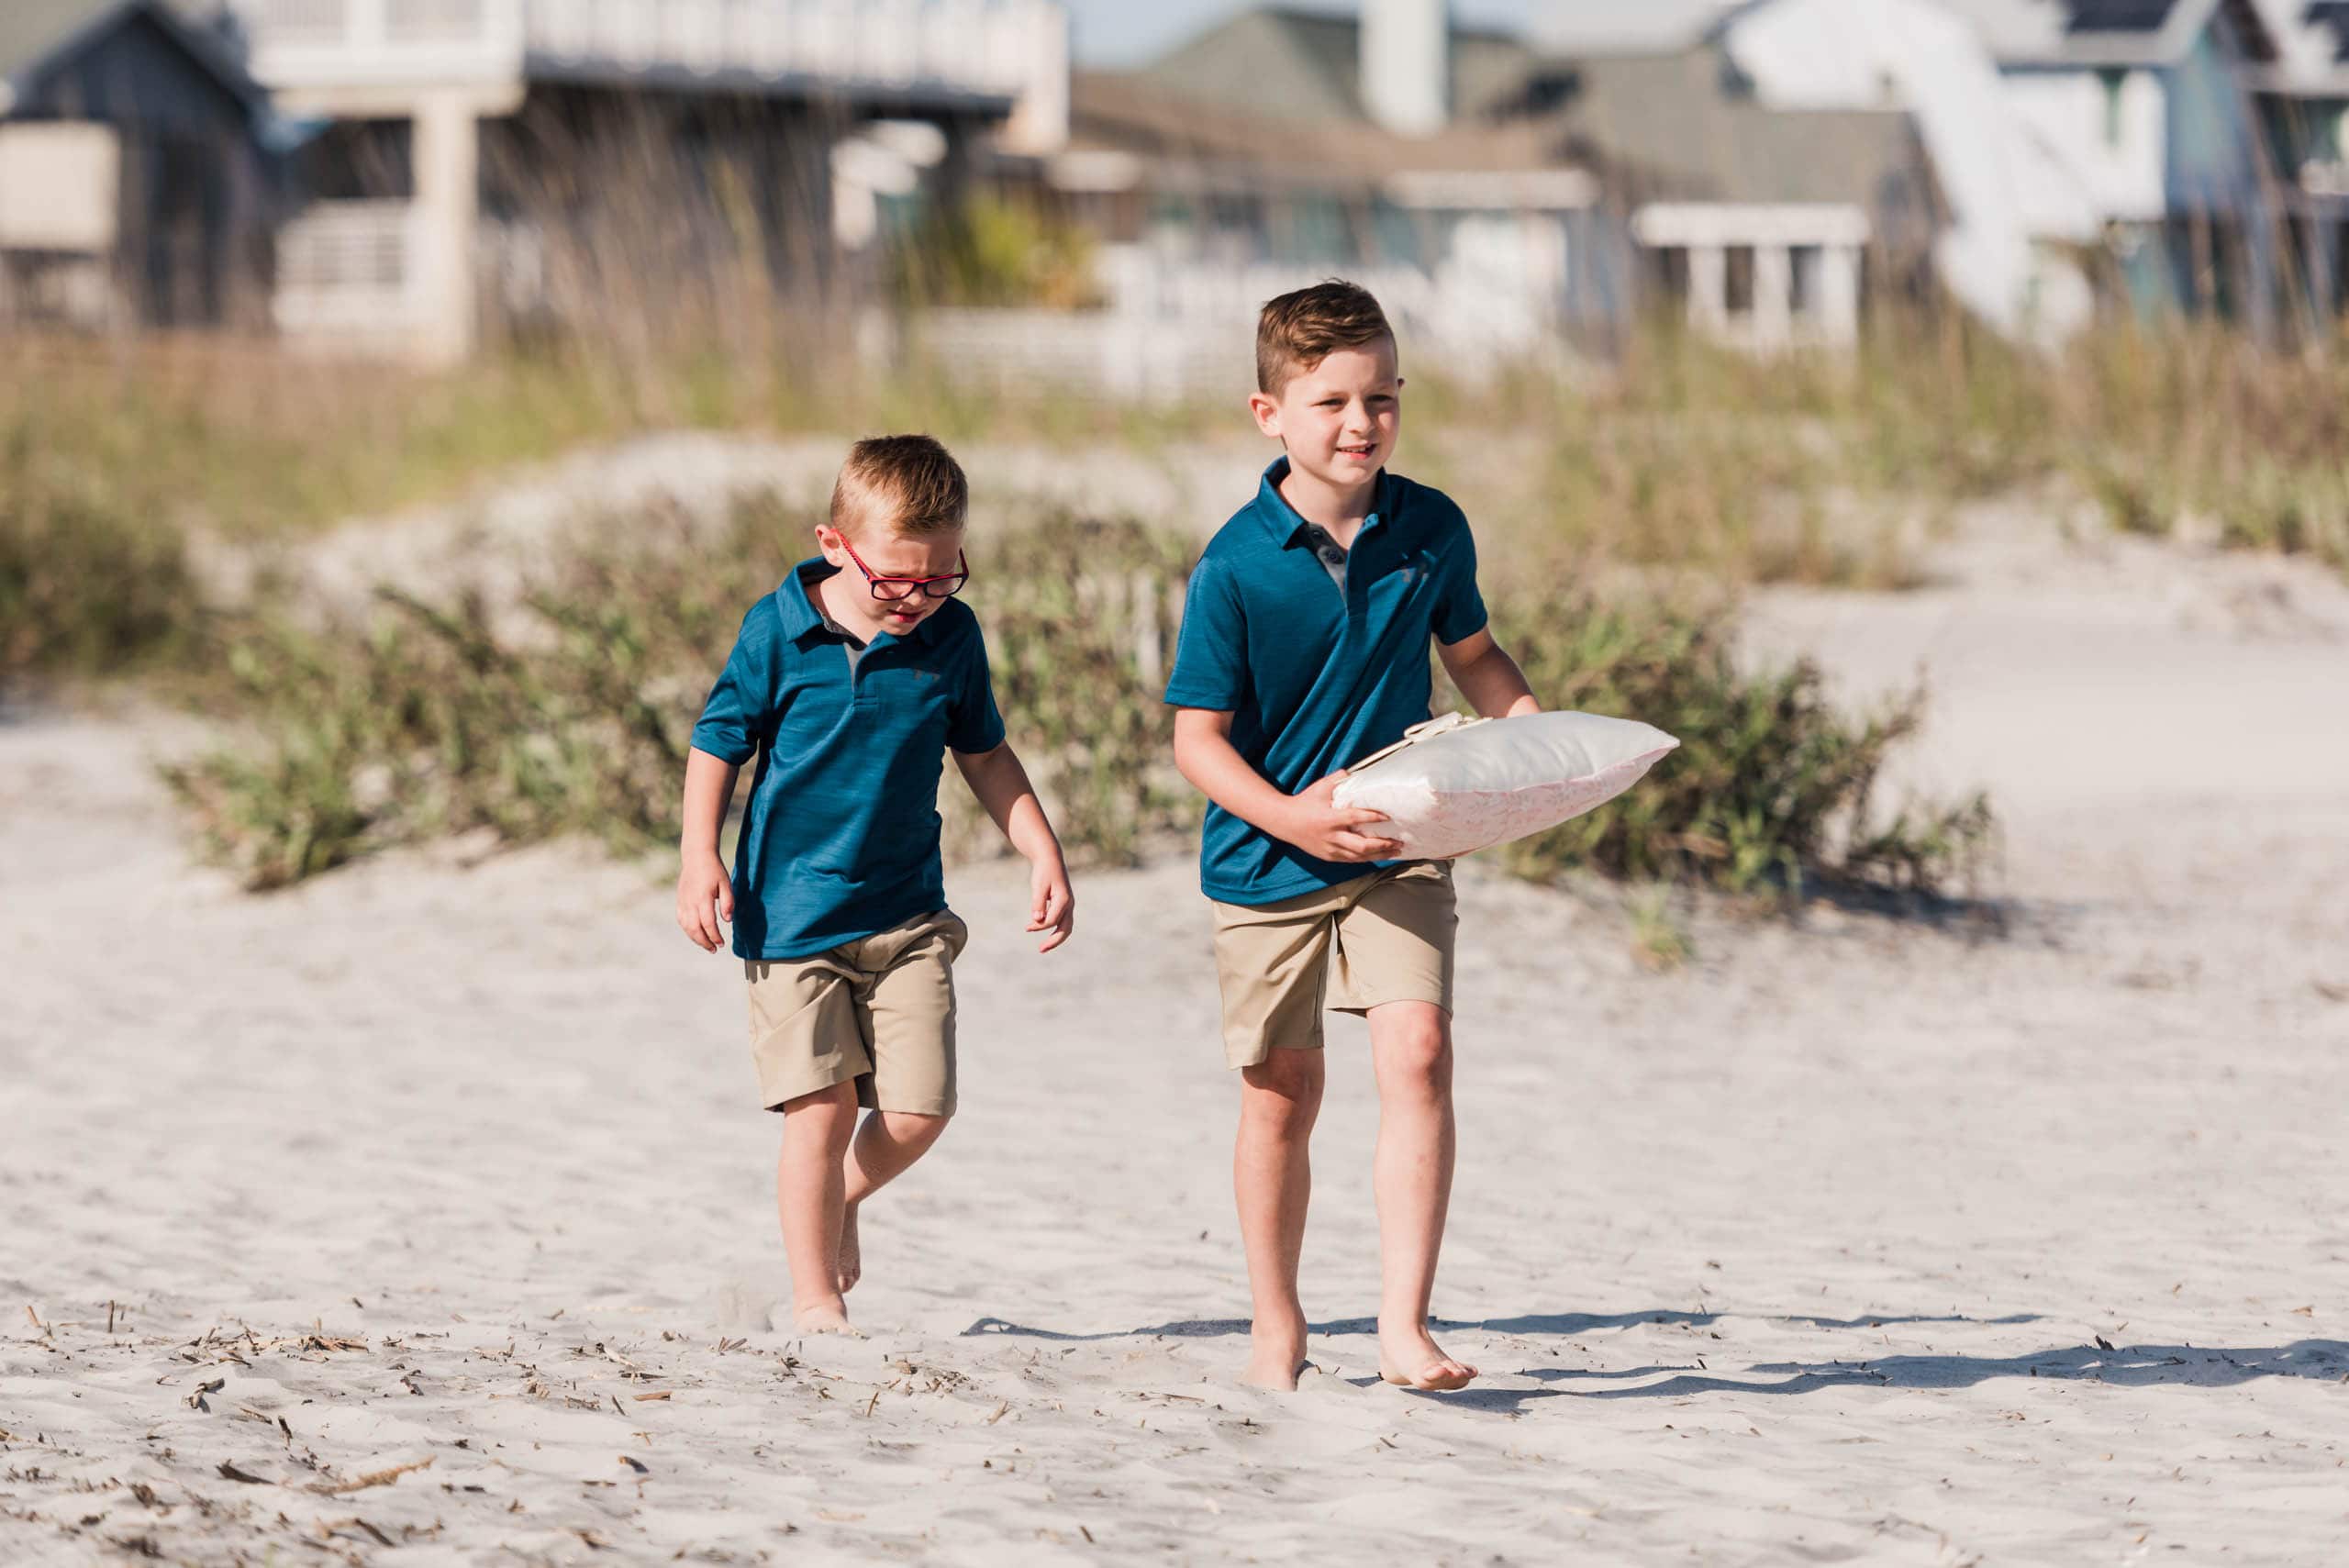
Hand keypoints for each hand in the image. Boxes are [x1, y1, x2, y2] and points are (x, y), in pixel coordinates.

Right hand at [676, 849, 733, 951]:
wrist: (697, 856)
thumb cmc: (714, 870)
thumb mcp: (726, 884)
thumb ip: (728, 903)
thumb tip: (728, 921)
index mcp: (703, 898)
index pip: (708, 923)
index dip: (715, 936)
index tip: (722, 944)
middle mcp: (691, 902)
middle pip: (695, 929)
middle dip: (704, 942)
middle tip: (714, 949)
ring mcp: (683, 901)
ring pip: (686, 926)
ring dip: (695, 938)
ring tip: (706, 944)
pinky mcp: (679, 900)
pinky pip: (681, 920)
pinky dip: (688, 930)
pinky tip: (696, 933)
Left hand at [1027, 854, 1074, 952]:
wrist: (1050, 858)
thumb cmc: (1043, 871)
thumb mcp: (1038, 886)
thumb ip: (1038, 903)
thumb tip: (1037, 920)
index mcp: (1064, 900)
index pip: (1052, 920)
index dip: (1039, 926)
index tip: (1026, 928)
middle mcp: (1069, 904)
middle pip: (1065, 929)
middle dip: (1054, 941)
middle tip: (1041, 950)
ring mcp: (1068, 905)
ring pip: (1065, 927)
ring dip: (1055, 938)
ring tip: (1043, 947)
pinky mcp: (1064, 904)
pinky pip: (1061, 921)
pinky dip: (1053, 928)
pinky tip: (1040, 928)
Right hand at [1278, 771, 1401, 862]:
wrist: (1283, 822)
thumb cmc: (1304, 802)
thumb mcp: (1319, 787)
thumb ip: (1338, 779)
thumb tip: (1356, 772)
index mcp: (1329, 818)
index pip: (1355, 818)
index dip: (1372, 817)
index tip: (1388, 816)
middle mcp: (1331, 836)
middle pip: (1361, 845)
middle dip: (1382, 845)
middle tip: (1399, 841)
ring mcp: (1330, 849)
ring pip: (1358, 856)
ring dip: (1379, 855)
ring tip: (1396, 851)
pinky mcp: (1329, 856)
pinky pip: (1351, 860)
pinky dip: (1367, 858)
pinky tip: (1380, 856)